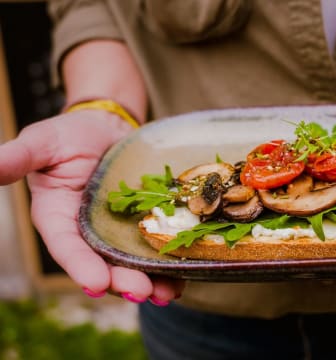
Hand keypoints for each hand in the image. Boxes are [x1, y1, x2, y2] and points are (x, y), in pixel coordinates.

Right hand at [0, 111, 183, 303]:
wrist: (108, 127)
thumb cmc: (71, 134)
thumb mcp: (43, 141)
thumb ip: (17, 157)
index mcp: (57, 218)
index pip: (67, 247)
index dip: (81, 267)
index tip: (97, 283)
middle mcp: (86, 233)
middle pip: (103, 264)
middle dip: (123, 281)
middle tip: (142, 293)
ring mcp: (116, 233)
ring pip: (131, 264)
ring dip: (150, 282)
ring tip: (167, 293)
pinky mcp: (142, 227)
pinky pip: (154, 252)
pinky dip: (168, 268)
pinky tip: (183, 279)